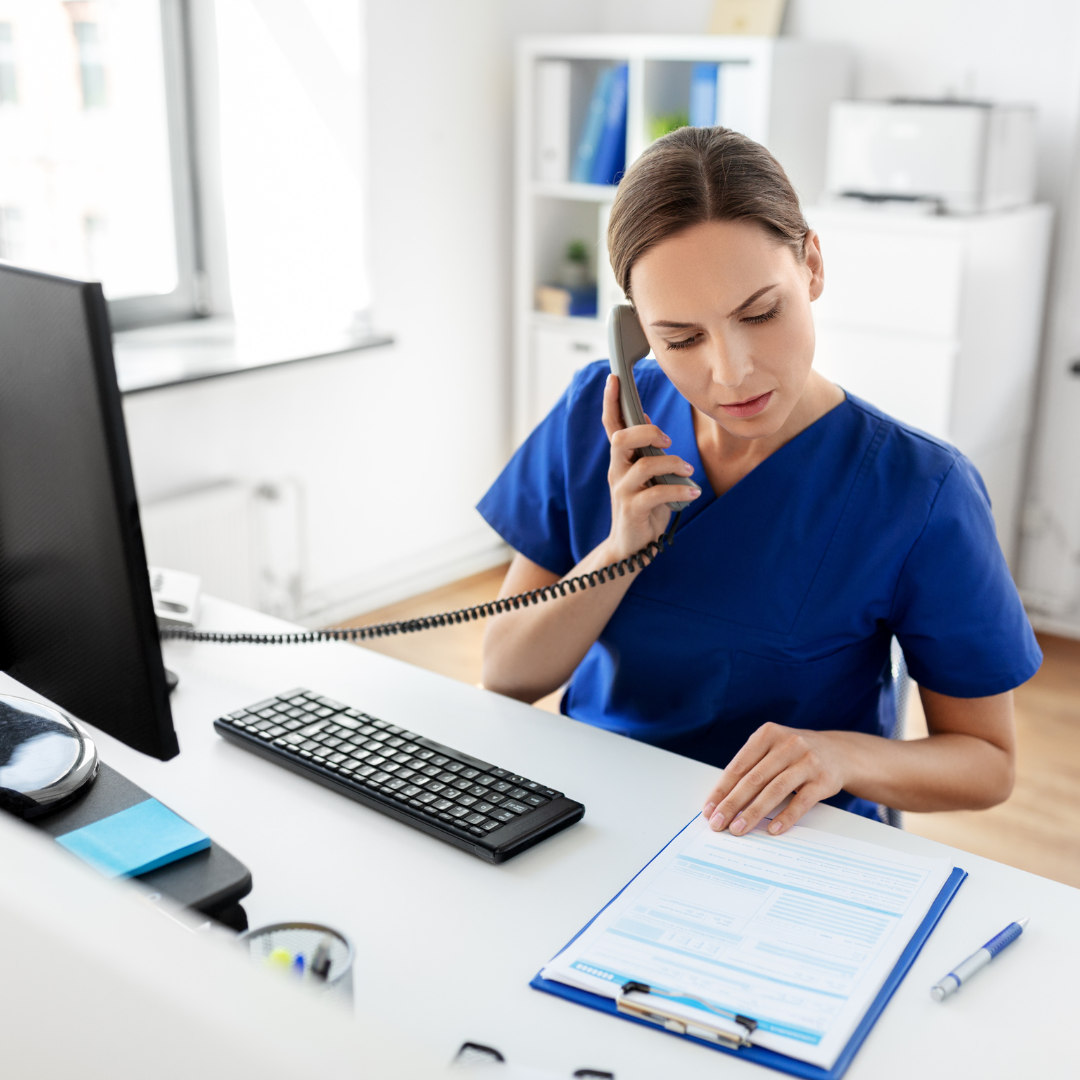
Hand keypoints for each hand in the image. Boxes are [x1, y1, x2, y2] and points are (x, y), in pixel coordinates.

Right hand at [601, 374, 700, 558]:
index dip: (610, 402)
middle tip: (667, 440)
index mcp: (620, 460)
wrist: (631, 547)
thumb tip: (646, 421)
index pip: (611, 425)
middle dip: (647, 432)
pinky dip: (679, 490)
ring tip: (688, 471)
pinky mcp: (632, 510)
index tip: (614, 378)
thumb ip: (644, 451)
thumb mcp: (645, 475)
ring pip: (643, 465)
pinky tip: (692, 493)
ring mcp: (622, 491)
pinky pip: (656, 493)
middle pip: (621, 439)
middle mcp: (617, 471)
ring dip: (672, 464)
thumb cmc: (644, 507)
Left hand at [701, 723, 847, 836]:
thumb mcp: (773, 748)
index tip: (709, 809)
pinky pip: (801, 801)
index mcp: (767, 734)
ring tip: (738, 829)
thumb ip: (751, 767)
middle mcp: (788, 744)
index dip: (722, 789)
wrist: (840, 752)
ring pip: (775, 790)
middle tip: (718, 823)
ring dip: (754, 812)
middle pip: (754, 779)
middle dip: (732, 804)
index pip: (738, 765)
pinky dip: (785, 817)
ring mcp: (807, 761)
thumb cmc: (796, 754)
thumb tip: (722, 800)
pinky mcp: (824, 780)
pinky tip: (772, 829)